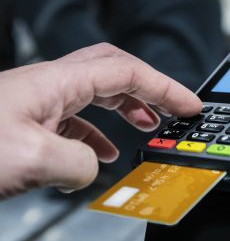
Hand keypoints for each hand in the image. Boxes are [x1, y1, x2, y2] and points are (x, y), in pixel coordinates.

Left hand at [0, 43, 201, 197]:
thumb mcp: (29, 158)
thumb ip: (77, 162)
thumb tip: (93, 167)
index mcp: (58, 82)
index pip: (128, 73)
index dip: (165, 87)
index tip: (189, 103)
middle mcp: (54, 85)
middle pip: (116, 74)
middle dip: (150, 89)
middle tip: (171, 108)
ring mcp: (43, 101)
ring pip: (99, 96)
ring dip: (128, 110)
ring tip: (147, 128)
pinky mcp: (34, 120)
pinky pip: (79, 120)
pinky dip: (100, 133)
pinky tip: (104, 153)